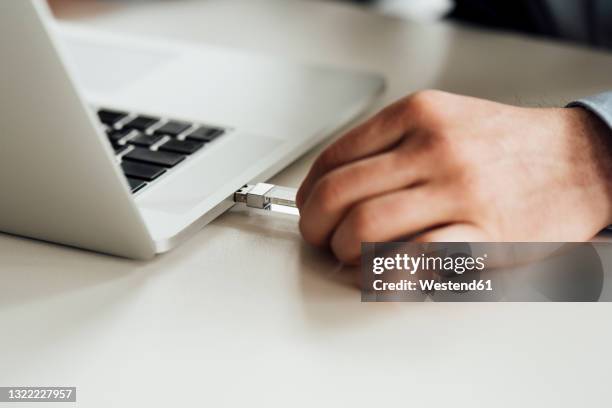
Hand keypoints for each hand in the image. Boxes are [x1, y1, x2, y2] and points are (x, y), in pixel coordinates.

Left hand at [296, 90, 611, 262]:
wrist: (581, 161)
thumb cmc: (506, 146)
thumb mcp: (443, 119)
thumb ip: (389, 145)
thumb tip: (336, 182)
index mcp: (417, 116)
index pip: (334, 158)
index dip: (309, 191)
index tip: (309, 208)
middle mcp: (433, 148)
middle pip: (339, 194)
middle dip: (315, 226)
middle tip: (320, 238)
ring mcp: (457, 191)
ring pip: (366, 226)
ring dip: (344, 251)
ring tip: (350, 256)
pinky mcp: (482, 234)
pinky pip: (413, 258)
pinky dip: (383, 273)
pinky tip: (379, 274)